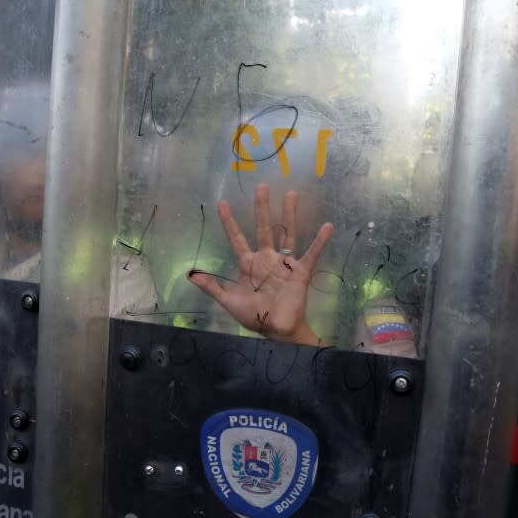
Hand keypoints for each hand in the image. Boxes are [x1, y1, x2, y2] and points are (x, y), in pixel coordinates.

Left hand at [188, 182, 333, 345]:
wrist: (277, 331)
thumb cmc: (254, 315)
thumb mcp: (229, 301)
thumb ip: (212, 286)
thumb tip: (190, 274)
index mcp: (249, 264)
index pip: (237, 238)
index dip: (229, 222)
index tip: (222, 203)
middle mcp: (266, 258)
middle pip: (263, 228)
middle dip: (261, 208)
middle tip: (261, 186)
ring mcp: (284, 263)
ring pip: (287, 234)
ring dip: (289, 215)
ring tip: (291, 194)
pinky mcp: (300, 272)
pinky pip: (311, 254)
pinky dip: (319, 241)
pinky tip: (327, 226)